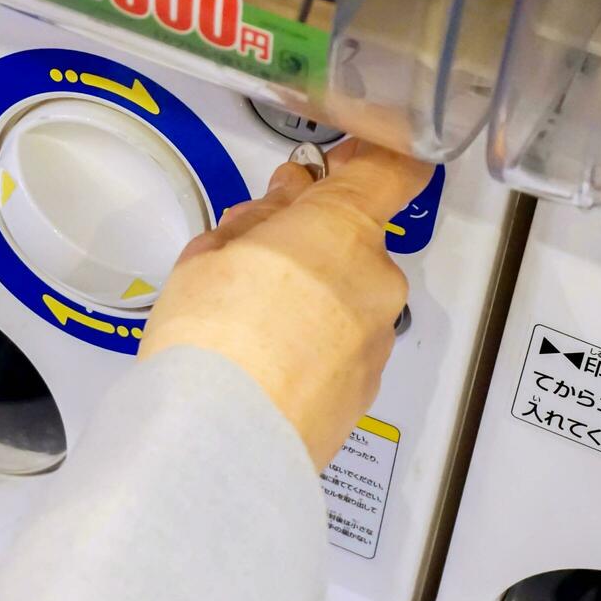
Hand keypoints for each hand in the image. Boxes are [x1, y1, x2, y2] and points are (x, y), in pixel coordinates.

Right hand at [139, 139, 431, 469]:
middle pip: (355, 239)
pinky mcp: (365, 391)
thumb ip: (256, 221)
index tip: (338, 160)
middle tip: (252, 248)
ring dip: (309, 294)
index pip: (391, 169)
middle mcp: (375, 281)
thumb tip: (278, 209)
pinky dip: (312, 343)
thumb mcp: (209, 255)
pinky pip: (343, 346)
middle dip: (310, 238)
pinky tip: (262, 358)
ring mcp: (375, 340)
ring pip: (348, 295)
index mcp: (343, 229)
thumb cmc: (212, 342)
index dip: (366, 158)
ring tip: (244, 317)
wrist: (223, 442)